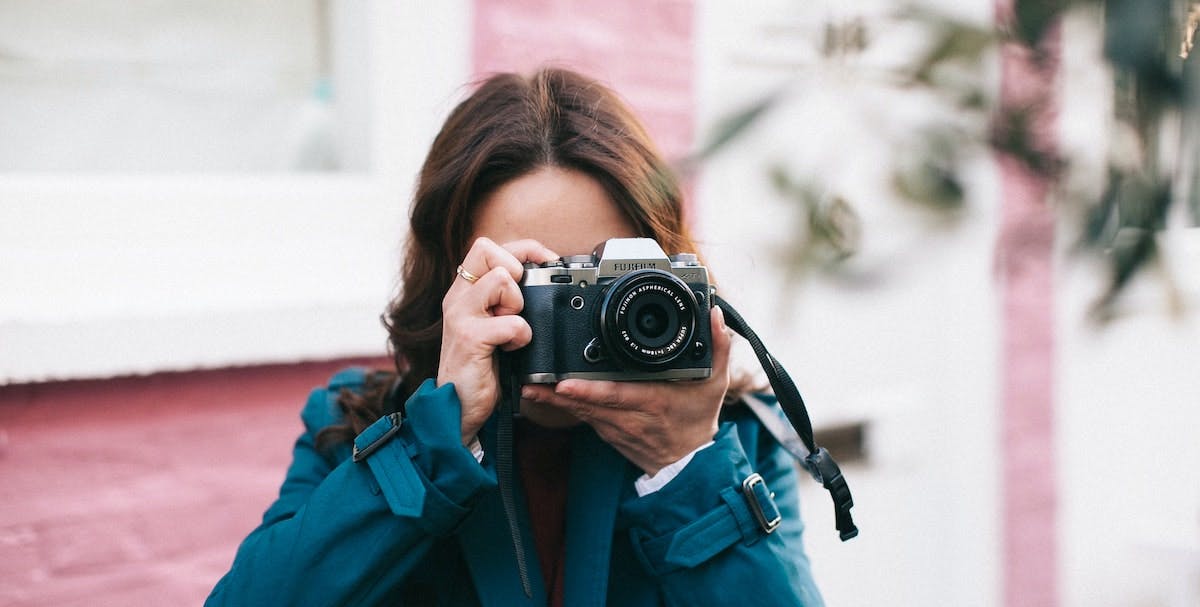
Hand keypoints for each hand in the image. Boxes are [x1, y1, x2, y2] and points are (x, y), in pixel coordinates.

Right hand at [437, 237, 558, 444]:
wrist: (457, 406)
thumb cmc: (481, 366)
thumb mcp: (491, 325)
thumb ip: (505, 301)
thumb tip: (543, 278)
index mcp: (465, 290)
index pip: (489, 246)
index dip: (523, 250)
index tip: (546, 265)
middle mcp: (458, 297)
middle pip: (487, 249)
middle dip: (515, 271)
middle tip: (517, 304)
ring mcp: (461, 315)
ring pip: (501, 279)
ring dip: (518, 305)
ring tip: (512, 329)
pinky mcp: (470, 338)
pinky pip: (511, 321)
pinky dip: (521, 336)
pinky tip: (512, 349)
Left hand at [522, 306, 732, 474]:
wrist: (690, 463)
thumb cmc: (698, 420)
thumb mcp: (715, 385)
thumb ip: (717, 348)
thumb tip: (716, 316)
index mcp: (654, 403)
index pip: (617, 396)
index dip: (589, 392)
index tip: (566, 384)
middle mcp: (630, 419)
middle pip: (589, 404)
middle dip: (558, 393)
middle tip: (531, 379)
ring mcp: (616, 428)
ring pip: (580, 412)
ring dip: (553, 400)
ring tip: (528, 384)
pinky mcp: (606, 432)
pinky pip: (582, 418)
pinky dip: (562, 406)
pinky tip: (542, 394)